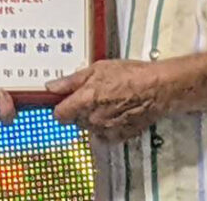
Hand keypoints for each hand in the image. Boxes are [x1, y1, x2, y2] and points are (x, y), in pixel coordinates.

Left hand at [47, 60, 167, 140]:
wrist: (156, 88)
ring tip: (108, 101)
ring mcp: (106, 131)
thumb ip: (71, 81)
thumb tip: (50, 87)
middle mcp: (92, 120)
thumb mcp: (97, 69)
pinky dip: (106, 126)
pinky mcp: (119, 137)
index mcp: (84, 101)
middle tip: (93, 94)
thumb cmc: (128, 74)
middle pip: (75, 120)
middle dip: (79, 109)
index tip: (68, 99)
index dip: (62, 106)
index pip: (59, 115)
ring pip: (89, 127)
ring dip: (93, 118)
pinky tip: (116, 112)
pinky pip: (103, 134)